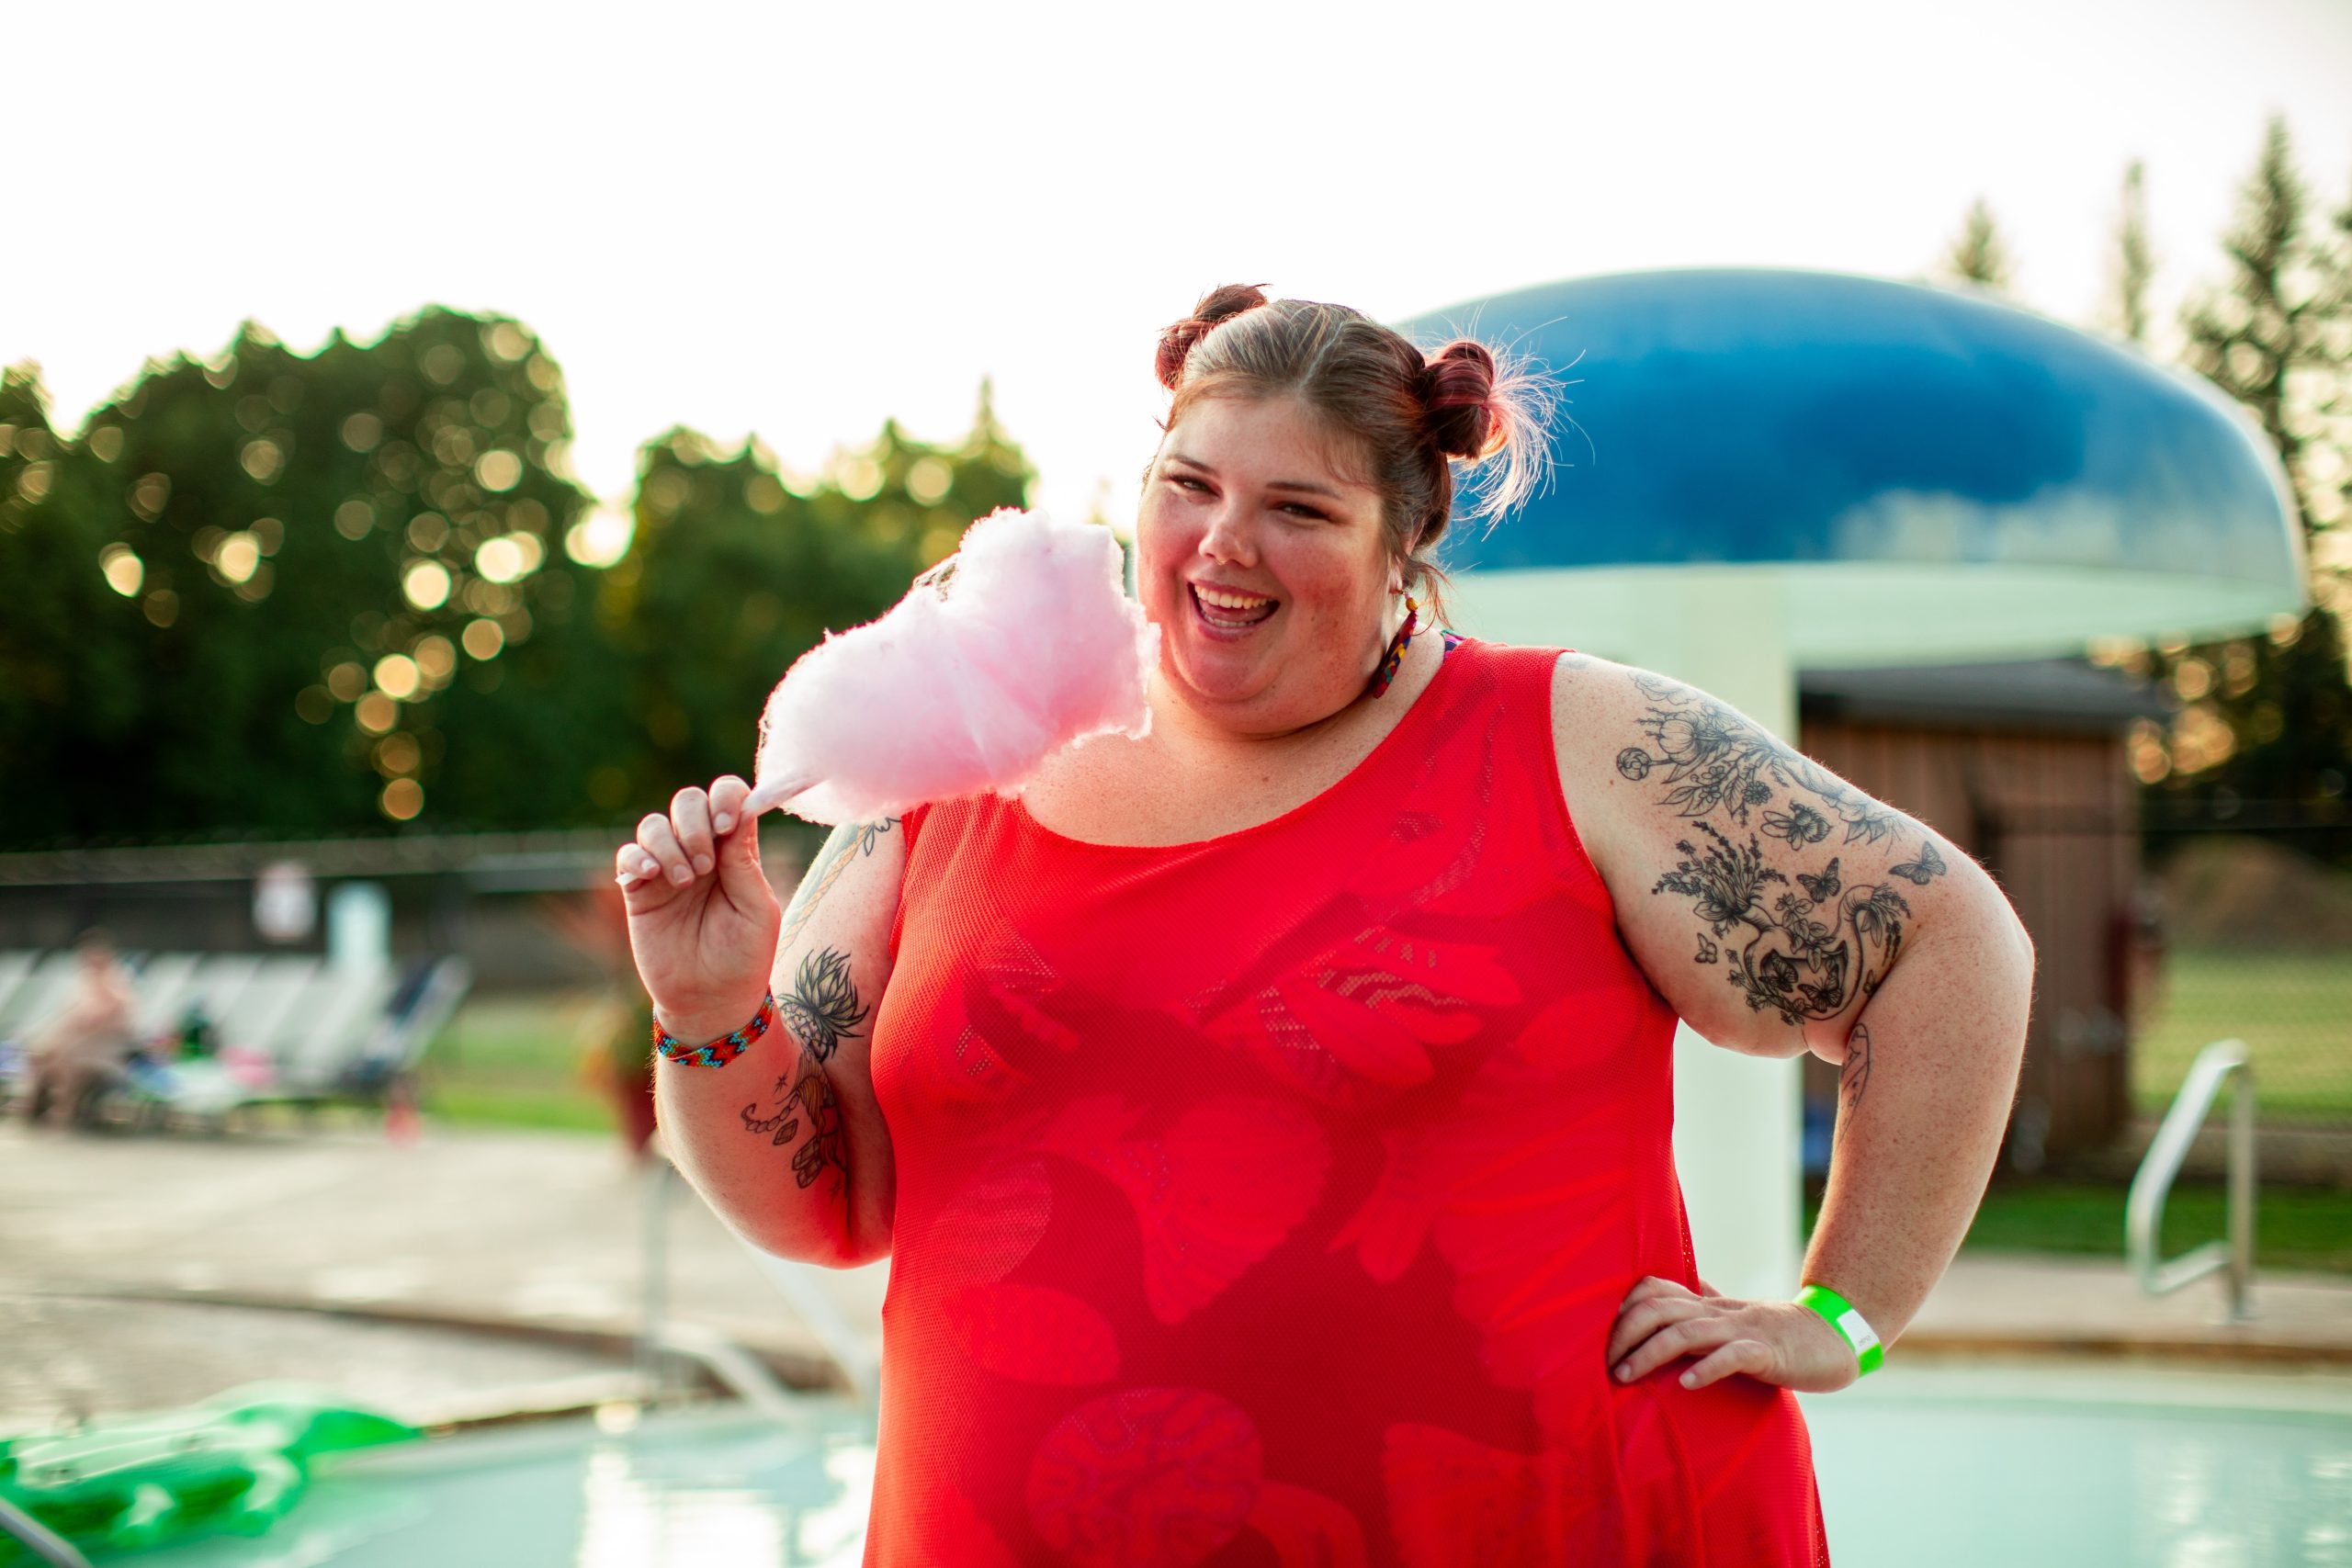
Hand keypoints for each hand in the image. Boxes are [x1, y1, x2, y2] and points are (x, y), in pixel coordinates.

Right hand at [614, 776, 780, 1040]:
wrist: (711, 1001)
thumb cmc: (744, 956)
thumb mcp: (757, 910)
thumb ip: (745, 862)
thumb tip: (740, 812)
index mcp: (736, 850)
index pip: (729, 797)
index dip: (727, 798)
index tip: (727, 825)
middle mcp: (701, 851)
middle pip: (688, 800)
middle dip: (696, 822)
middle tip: (707, 865)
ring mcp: (667, 868)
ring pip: (654, 824)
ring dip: (669, 844)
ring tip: (685, 880)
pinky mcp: (639, 891)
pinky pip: (627, 855)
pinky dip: (637, 857)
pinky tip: (652, 876)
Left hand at [1605, 1275, 1860, 1393]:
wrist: (1831, 1337)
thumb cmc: (1775, 1331)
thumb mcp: (1730, 1317)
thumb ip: (1699, 1305)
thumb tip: (1668, 1292)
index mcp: (1705, 1305)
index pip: (1653, 1289)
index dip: (1622, 1308)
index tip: (1600, 1339)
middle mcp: (1717, 1311)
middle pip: (1659, 1308)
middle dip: (1624, 1333)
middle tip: (1606, 1366)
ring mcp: (1742, 1329)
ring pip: (1686, 1331)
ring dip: (1650, 1352)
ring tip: (1626, 1376)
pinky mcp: (1768, 1352)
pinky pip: (1734, 1355)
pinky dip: (1707, 1368)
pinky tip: (1686, 1384)